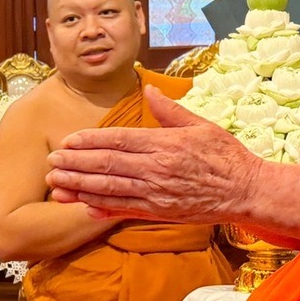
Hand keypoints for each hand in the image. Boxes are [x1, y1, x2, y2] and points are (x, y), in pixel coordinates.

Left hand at [45, 87, 262, 222]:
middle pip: (107, 165)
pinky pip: (125, 210)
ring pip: (110, 190)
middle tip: (51, 161)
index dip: (89, 141)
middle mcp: (157, 170)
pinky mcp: (160, 212)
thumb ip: (170, 110)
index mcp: (165, 144)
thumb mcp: (202, 125)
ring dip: (79, 187)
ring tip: (55, 183)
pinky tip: (81, 206)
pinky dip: (101, 209)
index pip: (118, 140)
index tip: (67, 140)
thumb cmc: (226, 156)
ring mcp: (157, 194)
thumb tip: (149, 88)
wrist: (248, 192)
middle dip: (75, 163)